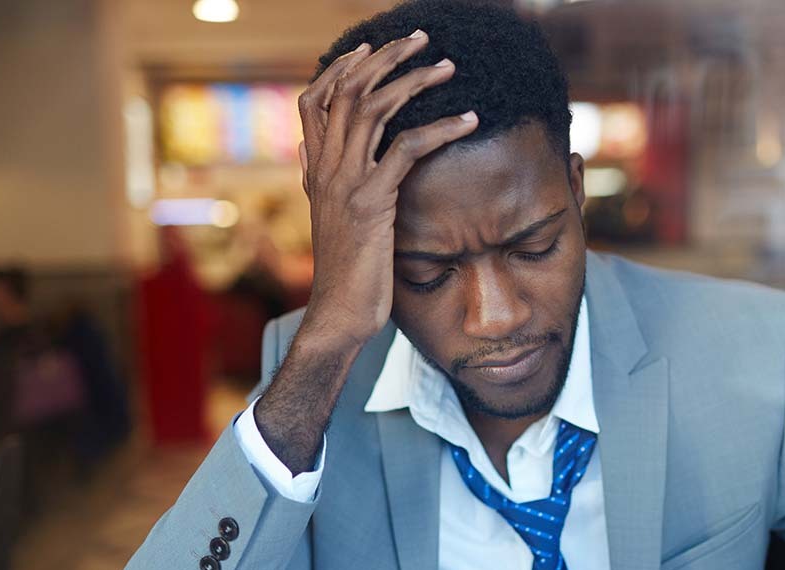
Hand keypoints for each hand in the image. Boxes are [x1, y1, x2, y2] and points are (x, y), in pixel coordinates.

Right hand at [296, 30, 477, 350]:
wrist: (339, 315)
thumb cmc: (347, 273)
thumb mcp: (330, 220)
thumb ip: (324, 183)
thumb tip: (315, 155)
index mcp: (316, 171)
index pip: (314, 100)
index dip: (341, 69)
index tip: (371, 48)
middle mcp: (325, 169)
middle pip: (348, 91)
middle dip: (386, 58)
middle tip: (422, 39)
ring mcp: (345, 184)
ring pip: (375, 108)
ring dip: (415, 80)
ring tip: (450, 66)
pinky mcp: (372, 203)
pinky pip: (406, 149)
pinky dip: (441, 128)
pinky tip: (470, 120)